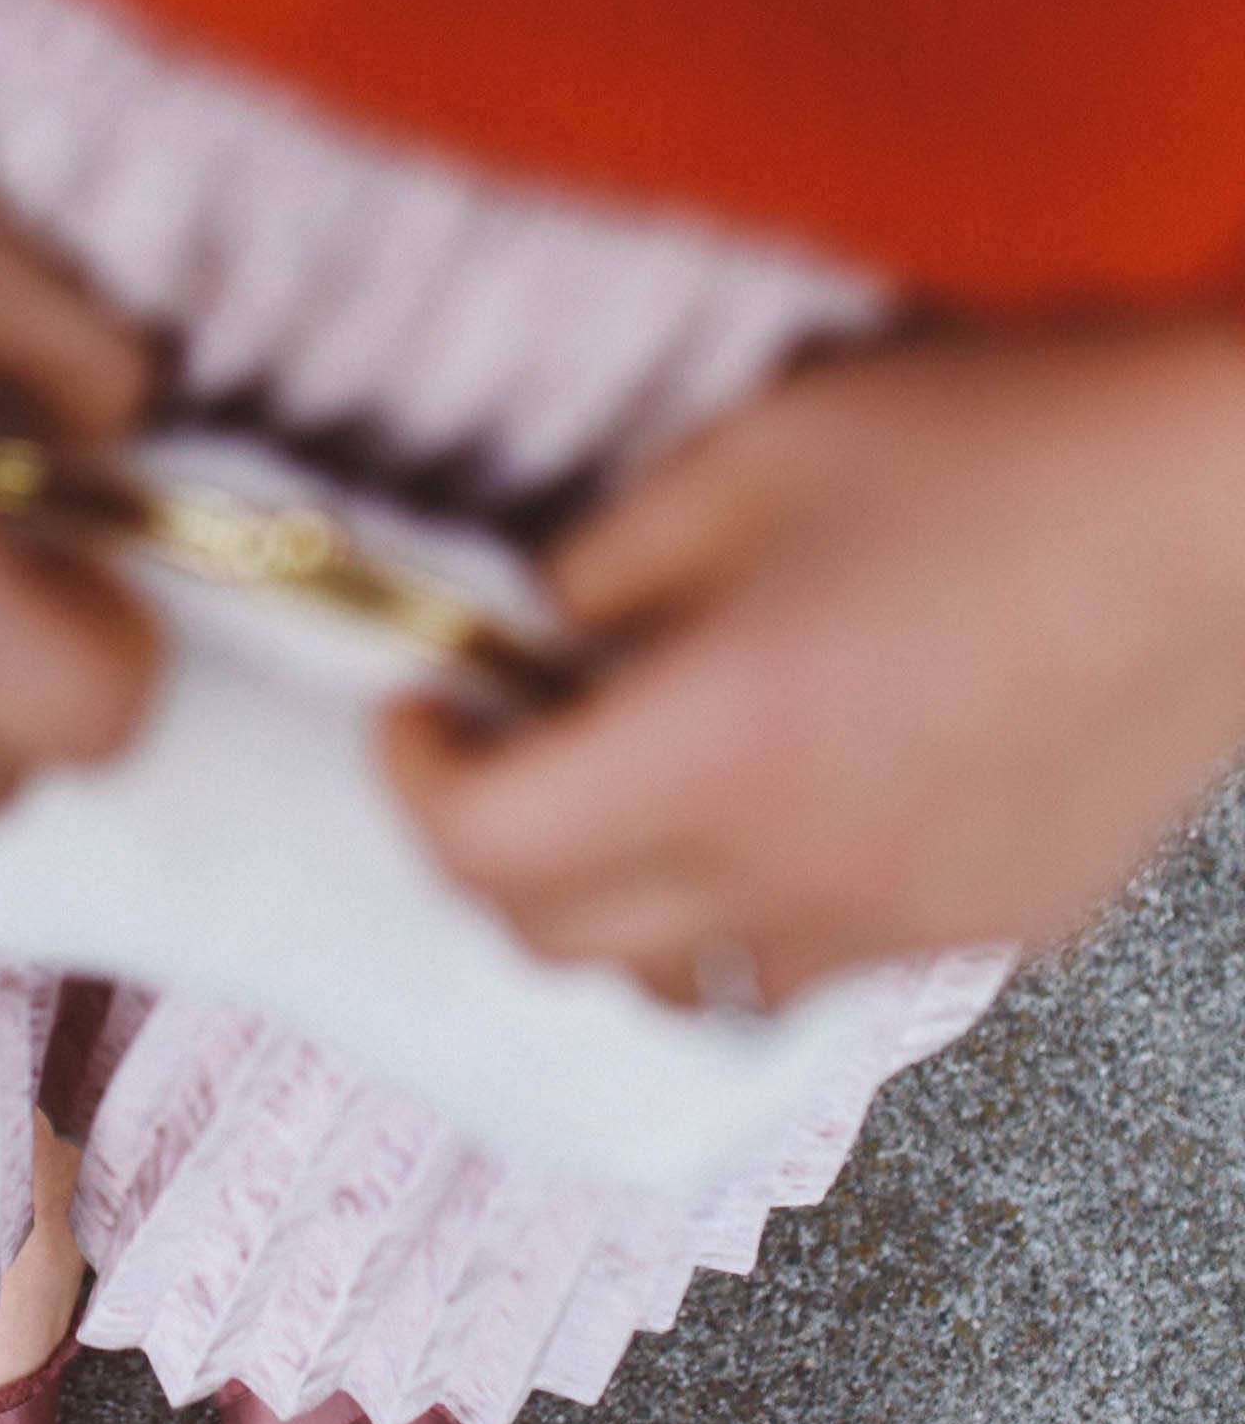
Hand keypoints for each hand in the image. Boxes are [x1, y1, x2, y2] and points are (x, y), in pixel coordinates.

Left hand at [383, 323, 1244, 1001]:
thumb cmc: (1011, 447)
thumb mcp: (760, 453)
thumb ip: (612, 561)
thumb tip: (543, 630)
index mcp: (721, 753)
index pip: (485, 851)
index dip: (413, 780)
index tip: (422, 706)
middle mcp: (802, 876)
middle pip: (562, 943)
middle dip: (495, 851)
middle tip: (506, 742)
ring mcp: (910, 921)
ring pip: (697, 976)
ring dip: (634, 898)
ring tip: (657, 780)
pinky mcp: (1003, 925)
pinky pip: (834, 950)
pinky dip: (775, 895)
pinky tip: (820, 784)